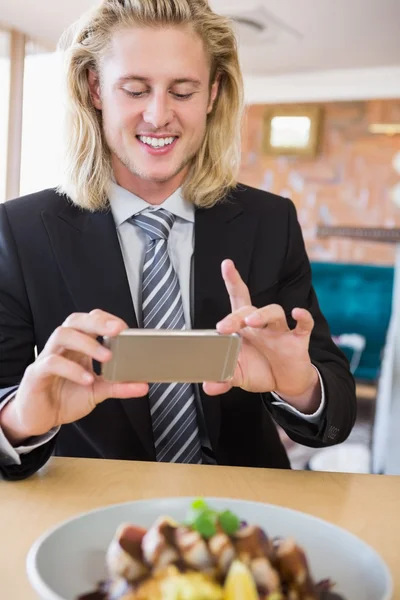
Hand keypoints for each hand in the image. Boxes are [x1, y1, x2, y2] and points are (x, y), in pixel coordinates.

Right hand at [0, 310, 148, 444]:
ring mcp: (47, 357)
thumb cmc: (65, 398)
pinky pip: (52, 363)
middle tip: (117, 331)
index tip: (124, 328)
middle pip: (75, 321)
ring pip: (62, 335)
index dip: (105, 319)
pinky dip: (72, 369)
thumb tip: (144, 385)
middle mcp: (62, 347)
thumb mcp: (97, 391)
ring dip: (87, 343)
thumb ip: (118, 386)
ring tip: (106, 357)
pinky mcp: (36, 374)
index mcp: (77, 346)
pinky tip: (87, 378)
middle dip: (97, 322)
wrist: (38, 419)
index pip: (89, 320)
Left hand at [203, 260, 319, 412]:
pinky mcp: (298, 340)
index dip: (233, 280)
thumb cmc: (259, 370)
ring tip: (251, 322)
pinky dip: (303, 317)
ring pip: (274, 313)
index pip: (238, 299)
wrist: (285, 383)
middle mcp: (261, 325)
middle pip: (249, 308)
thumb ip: (222, 379)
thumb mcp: (238, 376)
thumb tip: (208, 386)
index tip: (226, 264)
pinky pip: (303, 325)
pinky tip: (298, 313)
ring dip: (262, 315)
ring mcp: (280, 331)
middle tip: (224, 326)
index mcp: (244, 328)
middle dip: (237, 316)